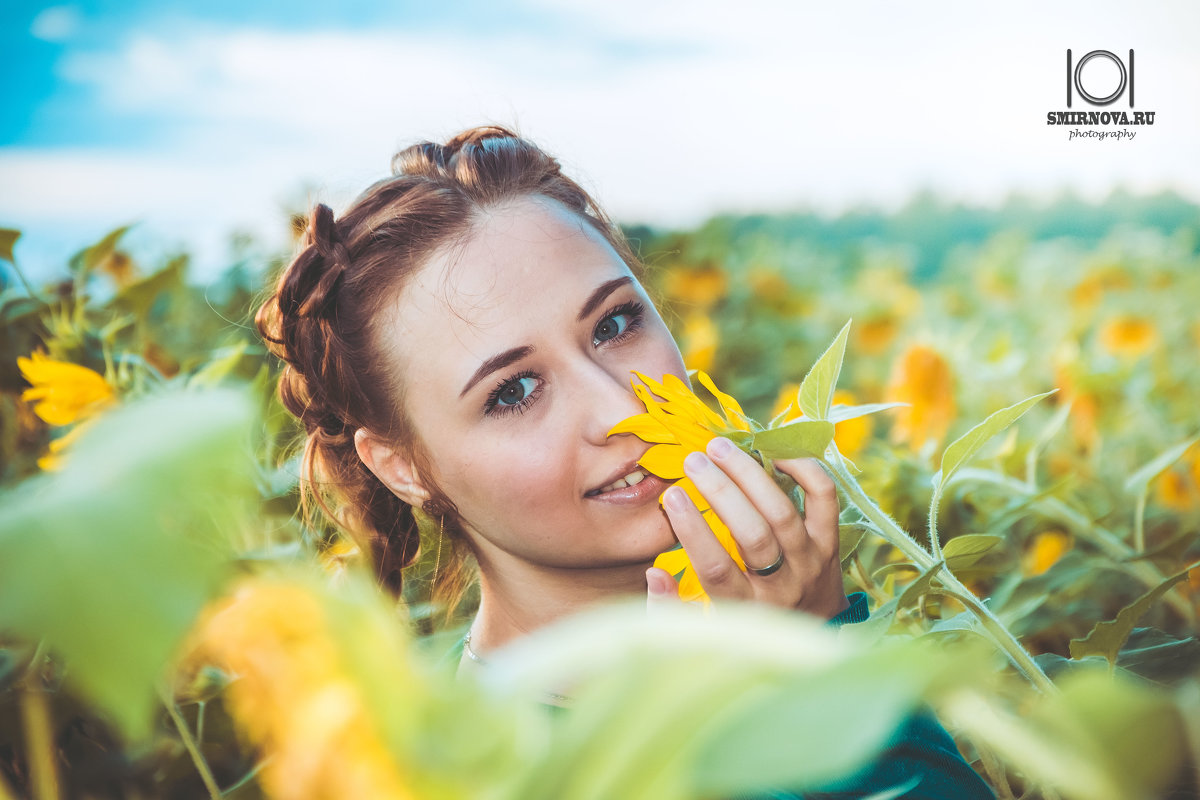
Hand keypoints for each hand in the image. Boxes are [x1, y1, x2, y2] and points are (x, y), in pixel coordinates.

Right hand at [647, 436, 848, 618]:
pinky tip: (772, 451)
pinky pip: (823, 499)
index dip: (693, 530)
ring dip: (749, 474)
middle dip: (721, 492)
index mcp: (746, 609)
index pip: (717, 568)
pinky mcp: (831, 544)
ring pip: (782, 513)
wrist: (812, 636)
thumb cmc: (745, 626)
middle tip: (693, 460)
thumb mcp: (704, 629)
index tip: (672, 495)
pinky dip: (804, 469)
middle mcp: (782, 587)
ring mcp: (811, 563)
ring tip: (719, 447)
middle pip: (753, 535)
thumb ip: (672, 609)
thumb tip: (654, 573)